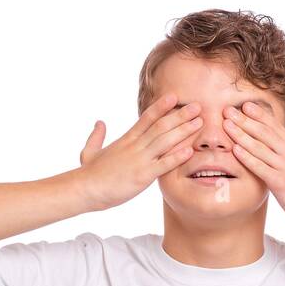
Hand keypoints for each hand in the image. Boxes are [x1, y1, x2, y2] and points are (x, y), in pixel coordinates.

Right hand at [76, 94, 200, 210]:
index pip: (146, 118)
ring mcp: (139, 160)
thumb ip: (96, 136)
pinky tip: (190, 151)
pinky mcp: (142, 175)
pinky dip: (177, 157)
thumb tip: (99, 123)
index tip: (175, 97)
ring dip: (184, 131)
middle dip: (180, 115)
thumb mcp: (89, 151)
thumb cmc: (88, 173)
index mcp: (126, 140)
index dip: (161, 106)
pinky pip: (163, 164)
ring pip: (165, 141)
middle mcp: (135, 146)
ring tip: (200, 123)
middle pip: (161, 125)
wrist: (85, 188)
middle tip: (197, 106)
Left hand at [223, 101, 284, 227]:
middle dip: (244, 119)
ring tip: (225, 124)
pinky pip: (259, 167)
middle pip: (264, 131)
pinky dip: (247, 157)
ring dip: (240, 134)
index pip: (275, 126)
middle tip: (227, 110)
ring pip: (259, 146)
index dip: (259, 115)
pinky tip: (234, 150)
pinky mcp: (279, 182)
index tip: (245, 105)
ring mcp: (284, 166)